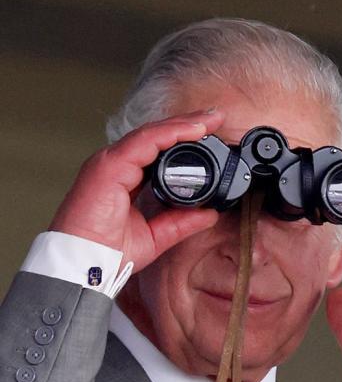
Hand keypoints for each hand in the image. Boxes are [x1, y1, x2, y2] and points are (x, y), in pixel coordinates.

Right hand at [50, 109, 224, 271]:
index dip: (184, 138)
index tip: (211, 134)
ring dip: (182, 124)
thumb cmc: (108, 252)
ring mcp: (110, 163)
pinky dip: (168, 134)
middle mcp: (117, 165)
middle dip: (187, 124)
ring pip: (151, 134)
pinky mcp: (108, 166)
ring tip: (208, 119)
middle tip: (216, 117)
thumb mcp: (157, 235)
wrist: (84, 264)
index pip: (158, 150)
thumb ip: (181, 222)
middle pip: (156, 136)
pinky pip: (143, 142)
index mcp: (126, 177)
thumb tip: (209, 213)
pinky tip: (191, 129)